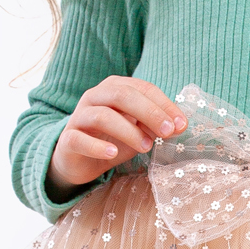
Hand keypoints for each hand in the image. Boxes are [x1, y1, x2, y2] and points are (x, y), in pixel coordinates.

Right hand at [49, 77, 185, 195]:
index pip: (142, 88)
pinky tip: (113, 154)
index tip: (181, 124)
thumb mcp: (138, 132)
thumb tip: (179, 125)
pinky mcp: (68, 139)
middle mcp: (95, 96)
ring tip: (146, 147)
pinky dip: (98, 146)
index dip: (164, 104)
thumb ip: (155, 126)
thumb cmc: (112, 140)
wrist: (79, 160)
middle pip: (122, 95)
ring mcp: (79, 116)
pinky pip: (80, 139)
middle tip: (167, 131)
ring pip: (103, 115)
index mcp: (115, 88)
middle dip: (149, 112)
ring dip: (128, 131)